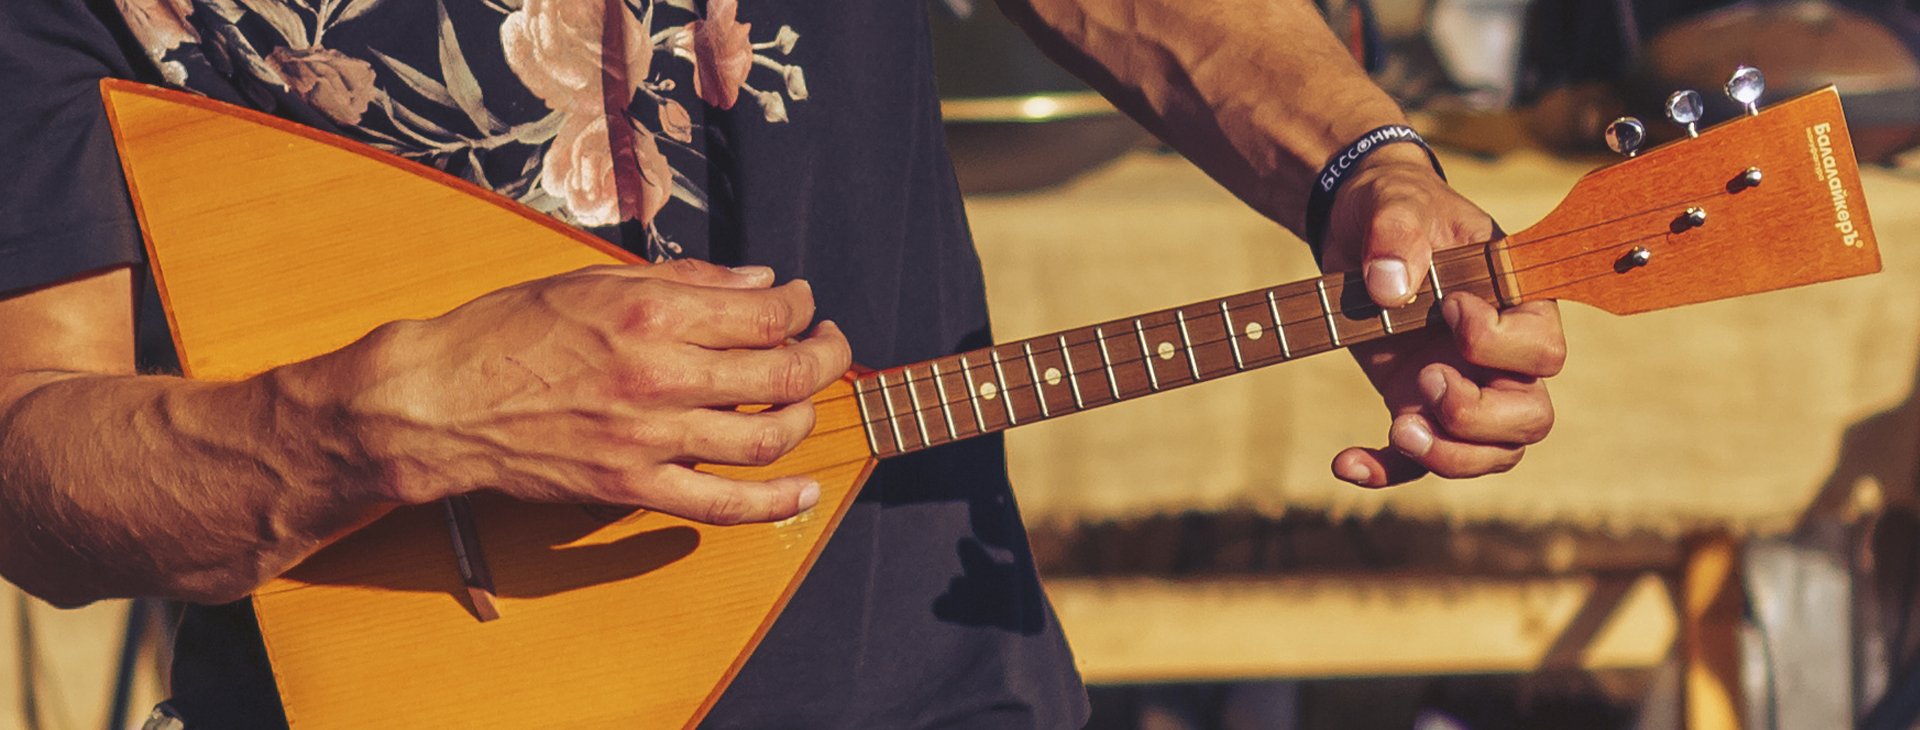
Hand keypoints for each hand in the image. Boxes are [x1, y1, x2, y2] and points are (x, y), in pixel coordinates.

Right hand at [335, 259, 852, 523]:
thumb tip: (760, 280)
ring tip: (806, 402)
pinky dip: (776, 502)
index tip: (801, 304)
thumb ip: (685, 280)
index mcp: (650, 311)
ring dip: (804, 417)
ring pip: (765, 436)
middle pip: (782, 373)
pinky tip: (805, 492)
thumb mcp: (593, 279)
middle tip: (829, 345)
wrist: (437, 402)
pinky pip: (723, 504)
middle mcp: (658, 373)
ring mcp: (649, 437)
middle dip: (824, 356)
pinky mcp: (633, 487)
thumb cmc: (507, 331)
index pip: (764, 312)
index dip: (799, 307)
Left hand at [1316, 148, 1565, 486]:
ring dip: (1449, 456)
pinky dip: (1386, 470)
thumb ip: (1397, 232)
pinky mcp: (1415, 404)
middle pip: (1529, 418)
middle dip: (1479, 417)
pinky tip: (1345, 463)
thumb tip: (1390, 287)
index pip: (1540, 349)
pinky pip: (1417, 461)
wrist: (1360, 227)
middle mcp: (1501, 355)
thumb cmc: (1397, 206)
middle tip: (1426, 380)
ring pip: (1491, 453)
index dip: (1497, 343)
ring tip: (1398, 431)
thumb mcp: (1395, 202)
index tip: (1448, 307)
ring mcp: (1462, 385)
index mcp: (1517, 303)